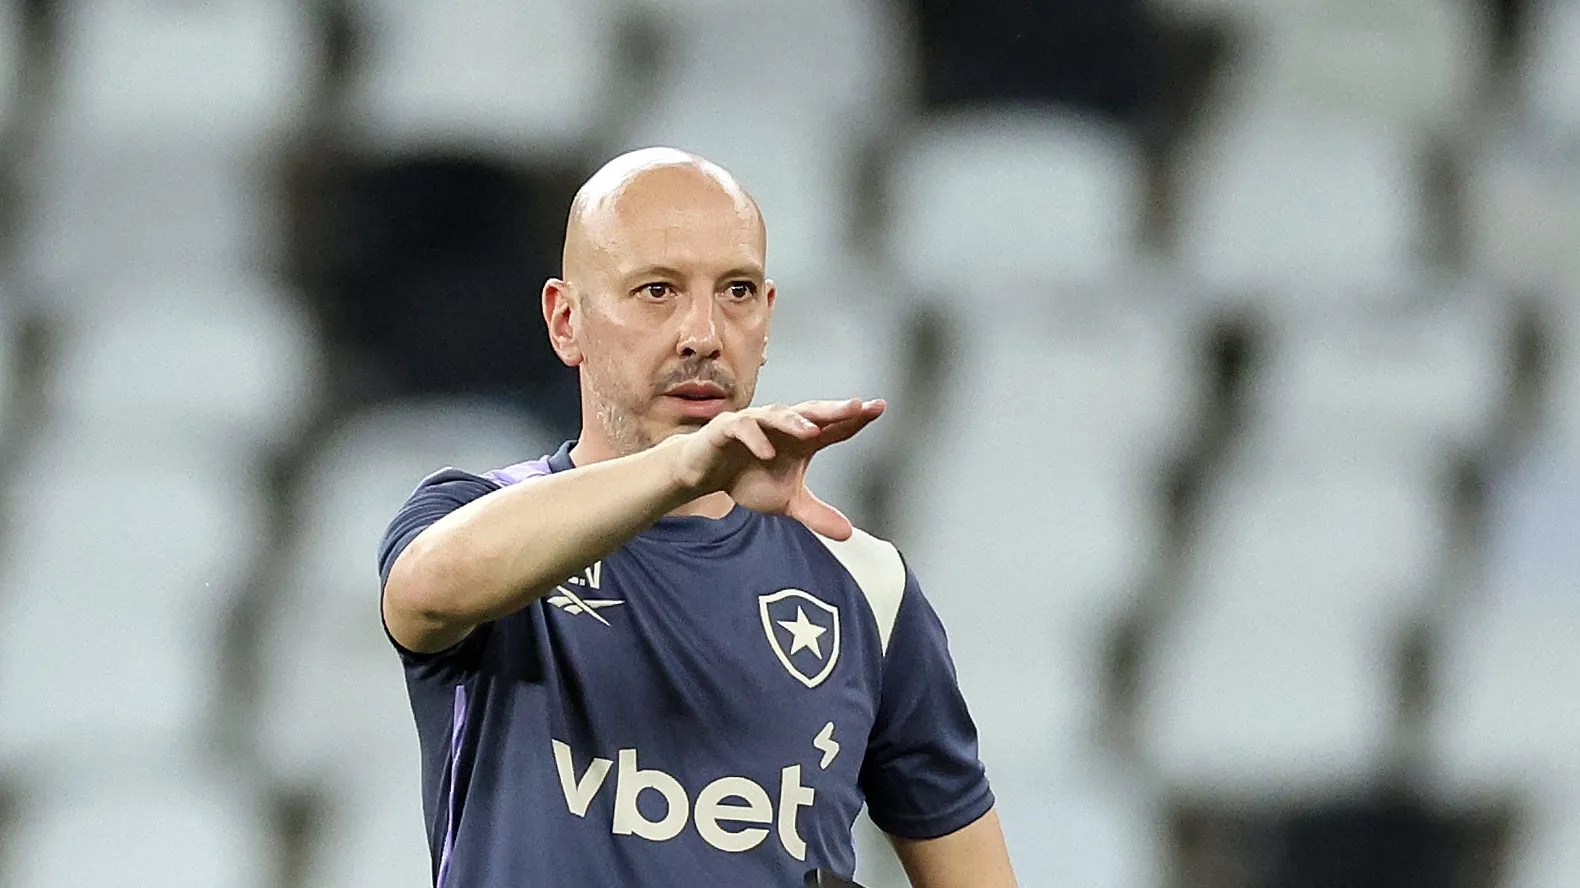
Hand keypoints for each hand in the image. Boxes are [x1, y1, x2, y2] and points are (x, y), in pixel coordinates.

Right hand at [672, 398, 885, 539]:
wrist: (705, 473)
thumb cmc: (748, 478)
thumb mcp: (786, 502)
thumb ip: (815, 514)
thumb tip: (848, 534)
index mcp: (801, 439)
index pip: (833, 426)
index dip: (855, 418)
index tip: (878, 408)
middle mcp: (782, 426)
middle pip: (812, 412)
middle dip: (834, 409)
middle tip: (857, 406)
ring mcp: (756, 423)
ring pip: (779, 415)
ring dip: (795, 421)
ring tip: (813, 431)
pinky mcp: (728, 428)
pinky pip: (744, 428)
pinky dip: (756, 438)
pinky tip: (767, 452)